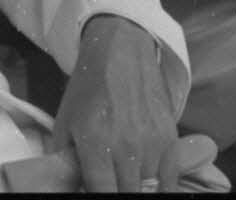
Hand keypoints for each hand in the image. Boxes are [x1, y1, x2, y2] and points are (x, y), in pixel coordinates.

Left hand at [51, 15, 178, 192]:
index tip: (94, 191)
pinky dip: (160, 186)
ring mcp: (152, 142)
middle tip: (109, 182)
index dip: (96, 197)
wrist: (121, 50)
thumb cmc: (88, 88)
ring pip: (148, 189)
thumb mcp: (65, 122)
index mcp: (96, 142)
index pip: (101, 194)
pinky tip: (148, 183)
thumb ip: (66, 161)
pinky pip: (169, 178)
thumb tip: (73, 188)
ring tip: (125, 176)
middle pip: (126, 194)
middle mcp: (126, 145)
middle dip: (116, 190)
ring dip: (136, 187)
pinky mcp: (170, 136)